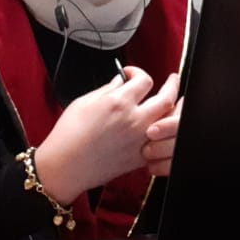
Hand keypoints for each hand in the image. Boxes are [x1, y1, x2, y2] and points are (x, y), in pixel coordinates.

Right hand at [35, 68, 177, 203]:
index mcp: (118, 102)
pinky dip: (165, 133)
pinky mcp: (139, 157)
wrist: (64, 166)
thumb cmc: (68, 135)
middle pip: (166, 97)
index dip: (138, 72)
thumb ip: (107, 89)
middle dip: (172, 84)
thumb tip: (120, 82)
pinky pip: (161, 143)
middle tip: (172, 79)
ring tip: (175, 101)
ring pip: (170, 121)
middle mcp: (133, 120)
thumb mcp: (84, 102)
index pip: (143, 80)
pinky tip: (164, 127)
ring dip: (175, 108)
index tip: (131, 74)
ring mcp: (139, 140)